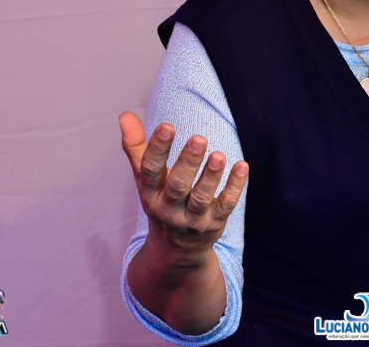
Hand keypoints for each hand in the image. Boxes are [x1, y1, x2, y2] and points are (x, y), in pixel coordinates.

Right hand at [119, 111, 248, 262]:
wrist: (175, 252)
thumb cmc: (160, 202)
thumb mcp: (146, 180)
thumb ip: (137, 147)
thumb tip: (125, 115)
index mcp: (150, 194)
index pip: (150, 171)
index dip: (157, 149)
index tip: (167, 126)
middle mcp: (169, 209)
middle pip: (177, 186)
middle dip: (188, 163)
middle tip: (199, 139)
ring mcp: (192, 219)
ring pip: (201, 198)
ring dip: (211, 177)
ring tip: (218, 155)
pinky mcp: (214, 223)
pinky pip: (226, 205)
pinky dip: (235, 187)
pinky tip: (242, 166)